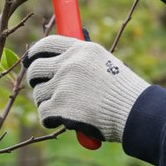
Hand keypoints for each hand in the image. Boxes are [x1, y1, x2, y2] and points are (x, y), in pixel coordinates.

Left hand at [24, 35, 149, 143]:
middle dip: (35, 80)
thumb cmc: (124, 92)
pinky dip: (50, 120)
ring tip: (63, 109)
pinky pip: (43, 113)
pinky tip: (62, 120)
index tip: (30, 61)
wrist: (134, 112)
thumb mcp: (105, 63)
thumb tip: (61, 60)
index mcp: (81, 50)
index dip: (35, 53)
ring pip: (38, 94)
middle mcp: (69, 63)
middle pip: (35, 69)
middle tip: (42, 89)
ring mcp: (63, 85)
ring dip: (46, 103)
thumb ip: (82, 61)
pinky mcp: (59, 106)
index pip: (47, 44)